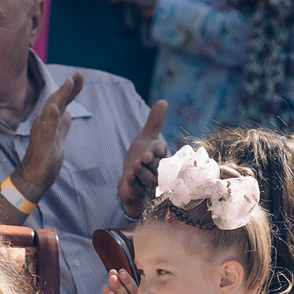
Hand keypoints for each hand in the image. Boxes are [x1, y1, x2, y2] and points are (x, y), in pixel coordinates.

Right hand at [14, 73, 83, 204]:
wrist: (33, 177)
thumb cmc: (45, 158)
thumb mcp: (58, 136)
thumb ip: (62, 123)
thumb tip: (69, 111)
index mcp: (50, 121)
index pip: (62, 101)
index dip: (71, 88)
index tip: (80, 75)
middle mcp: (44, 122)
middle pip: (56, 100)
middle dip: (68, 87)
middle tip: (77, 75)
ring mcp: (42, 132)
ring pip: (51, 110)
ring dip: (60, 96)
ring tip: (68, 83)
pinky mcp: (42, 144)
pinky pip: (46, 129)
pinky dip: (50, 118)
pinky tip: (54, 109)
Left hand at [115, 100, 169, 219]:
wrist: (130, 182)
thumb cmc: (141, 159)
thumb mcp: (145, 139)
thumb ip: (155, 122)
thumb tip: (163, 101)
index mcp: (160, 156)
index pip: (161, 151)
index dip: (159, 149)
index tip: (156, 148)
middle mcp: (158, 171)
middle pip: (157, 166)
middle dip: (152, 162)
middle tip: (145, 157)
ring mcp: (148, 184)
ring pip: (149, 179)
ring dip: (143, 172)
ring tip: (135, 165)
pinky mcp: (138, 193)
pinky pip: (138, 189)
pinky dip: (135, 183)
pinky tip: (130, 177)